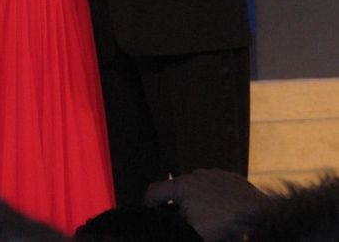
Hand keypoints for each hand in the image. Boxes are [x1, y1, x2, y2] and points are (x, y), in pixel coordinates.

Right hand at [145, 169, 269, 241]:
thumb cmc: (224, 226)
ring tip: (207, 220)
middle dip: (176, 206)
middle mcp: (197, 174)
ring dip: (197, 202)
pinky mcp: (233, 178)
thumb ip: (177, 224)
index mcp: (182, 186)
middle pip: (177, 189)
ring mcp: (216, 174)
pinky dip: (215, 199)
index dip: (147, 204)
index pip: (154, 191)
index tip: (148, 215)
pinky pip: (217, 187)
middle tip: (184, 224)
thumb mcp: (193, 232)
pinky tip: (224, 214)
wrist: (260, 218)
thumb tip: (172, 222)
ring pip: (198, 188)